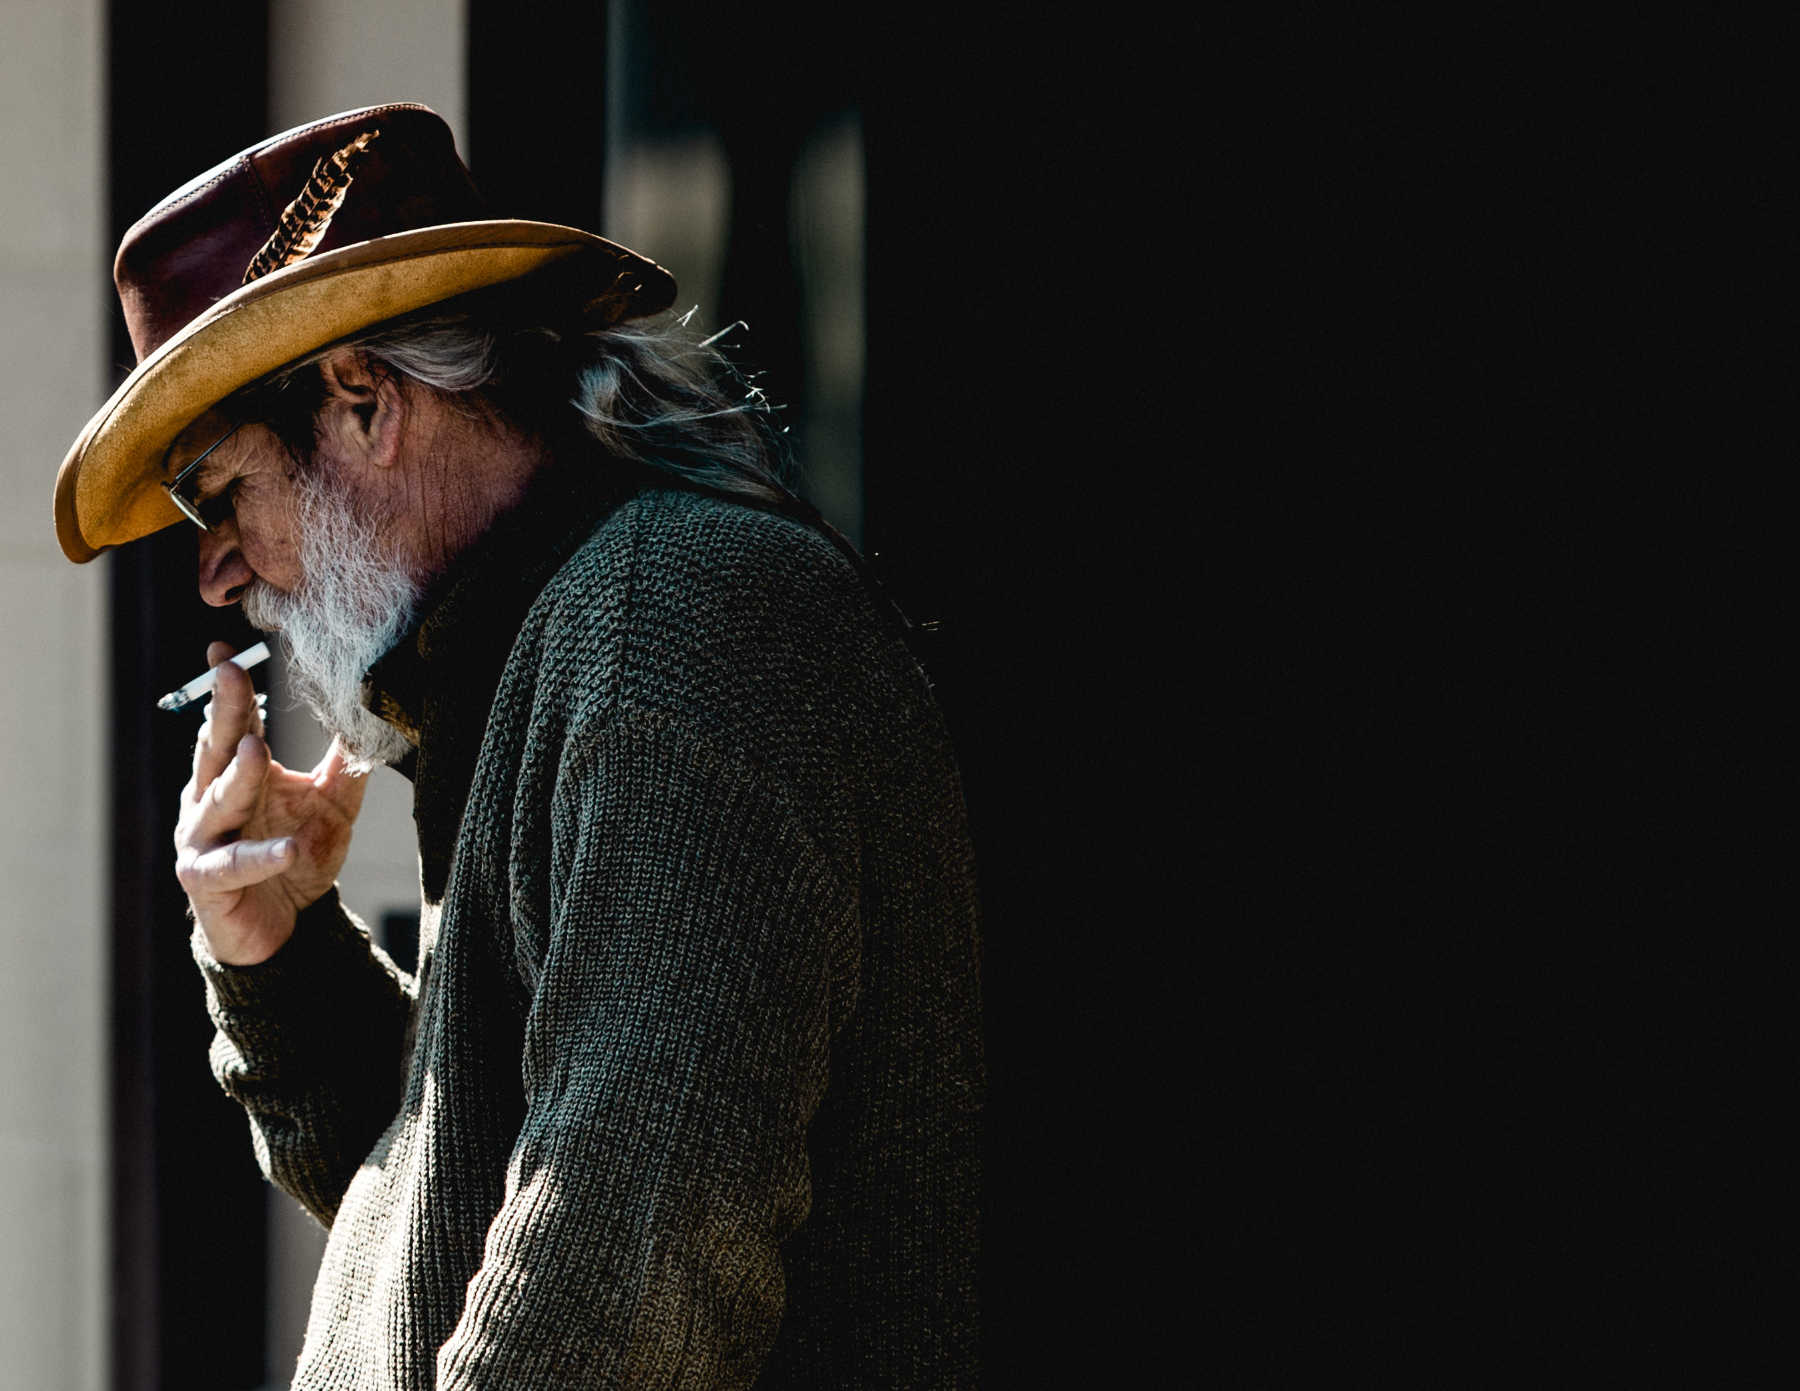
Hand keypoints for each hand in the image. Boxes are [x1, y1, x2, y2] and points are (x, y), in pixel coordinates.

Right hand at [175, 642, 367, 964]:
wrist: (281, 927)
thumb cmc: (296, 854)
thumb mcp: (330, 804)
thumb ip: (343, 763)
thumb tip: (370, 716)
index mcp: (235, 773)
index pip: (232, 722)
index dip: (229, 687)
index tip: (226, 648)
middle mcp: (209, 800)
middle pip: (216, 749)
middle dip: (224, 710)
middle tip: (231, 673)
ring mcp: (202, 840)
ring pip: (218, 801)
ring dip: (238, 775)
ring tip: (257, 748)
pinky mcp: (208, 882)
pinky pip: (235, 865)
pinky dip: (261, 856)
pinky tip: (288, 849)